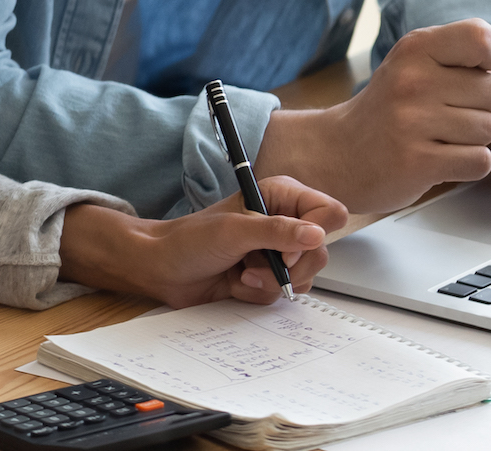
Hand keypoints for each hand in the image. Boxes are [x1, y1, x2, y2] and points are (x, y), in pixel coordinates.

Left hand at [57, 178, 345, 307]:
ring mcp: (276, 253)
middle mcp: (284, 224)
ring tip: (242, 273)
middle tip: (257, 263)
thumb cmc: (191, 240)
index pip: (328, 213)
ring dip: (271, 281)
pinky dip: (260, 292)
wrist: (162, 269)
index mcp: (281, 198)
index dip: (315, 234)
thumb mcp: (235, 231)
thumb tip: (316, 235)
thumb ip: (277, 232)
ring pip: (304, 277)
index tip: (287, 249)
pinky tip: (237, 282)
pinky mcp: (267, 277)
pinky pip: (284, 293)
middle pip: (320, 252)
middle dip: (289, 266)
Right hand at [255, 17, 490, 213]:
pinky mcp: (415, 161)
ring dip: (473, 140)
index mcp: (416, 47)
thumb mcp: (427, 64)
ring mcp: (411, 121)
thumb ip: (477, 45)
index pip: (483, 39)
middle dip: (481, 108)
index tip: (474, 72)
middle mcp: (412, 79)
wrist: (338, 152)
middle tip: (445, 113)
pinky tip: (439, 158)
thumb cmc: (393, 106)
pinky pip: (478, 161)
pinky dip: (467, 165)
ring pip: (488, 130)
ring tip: (438, 137)